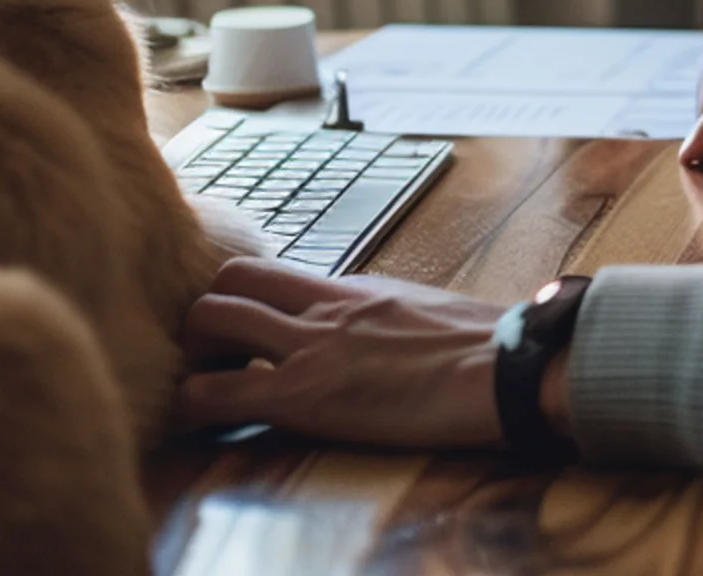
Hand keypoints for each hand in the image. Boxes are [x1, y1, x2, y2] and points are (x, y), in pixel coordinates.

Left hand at [177, 257, 507, 446]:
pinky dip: (193, 409)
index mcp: (357, 289)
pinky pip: (215, 394)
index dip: (247, 302)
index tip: (246, 339)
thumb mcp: (428, 315)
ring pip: (209, 318)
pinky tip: (201, 426)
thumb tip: (390, 332)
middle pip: (230, 278)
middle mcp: (324, 306)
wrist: (509, 368)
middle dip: (208, 317)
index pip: (277, 274)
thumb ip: (391, 318)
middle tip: (218, 362)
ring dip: (193, 354)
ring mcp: (311, 345)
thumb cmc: (490, 348)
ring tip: (208, 390)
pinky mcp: (303, 394)